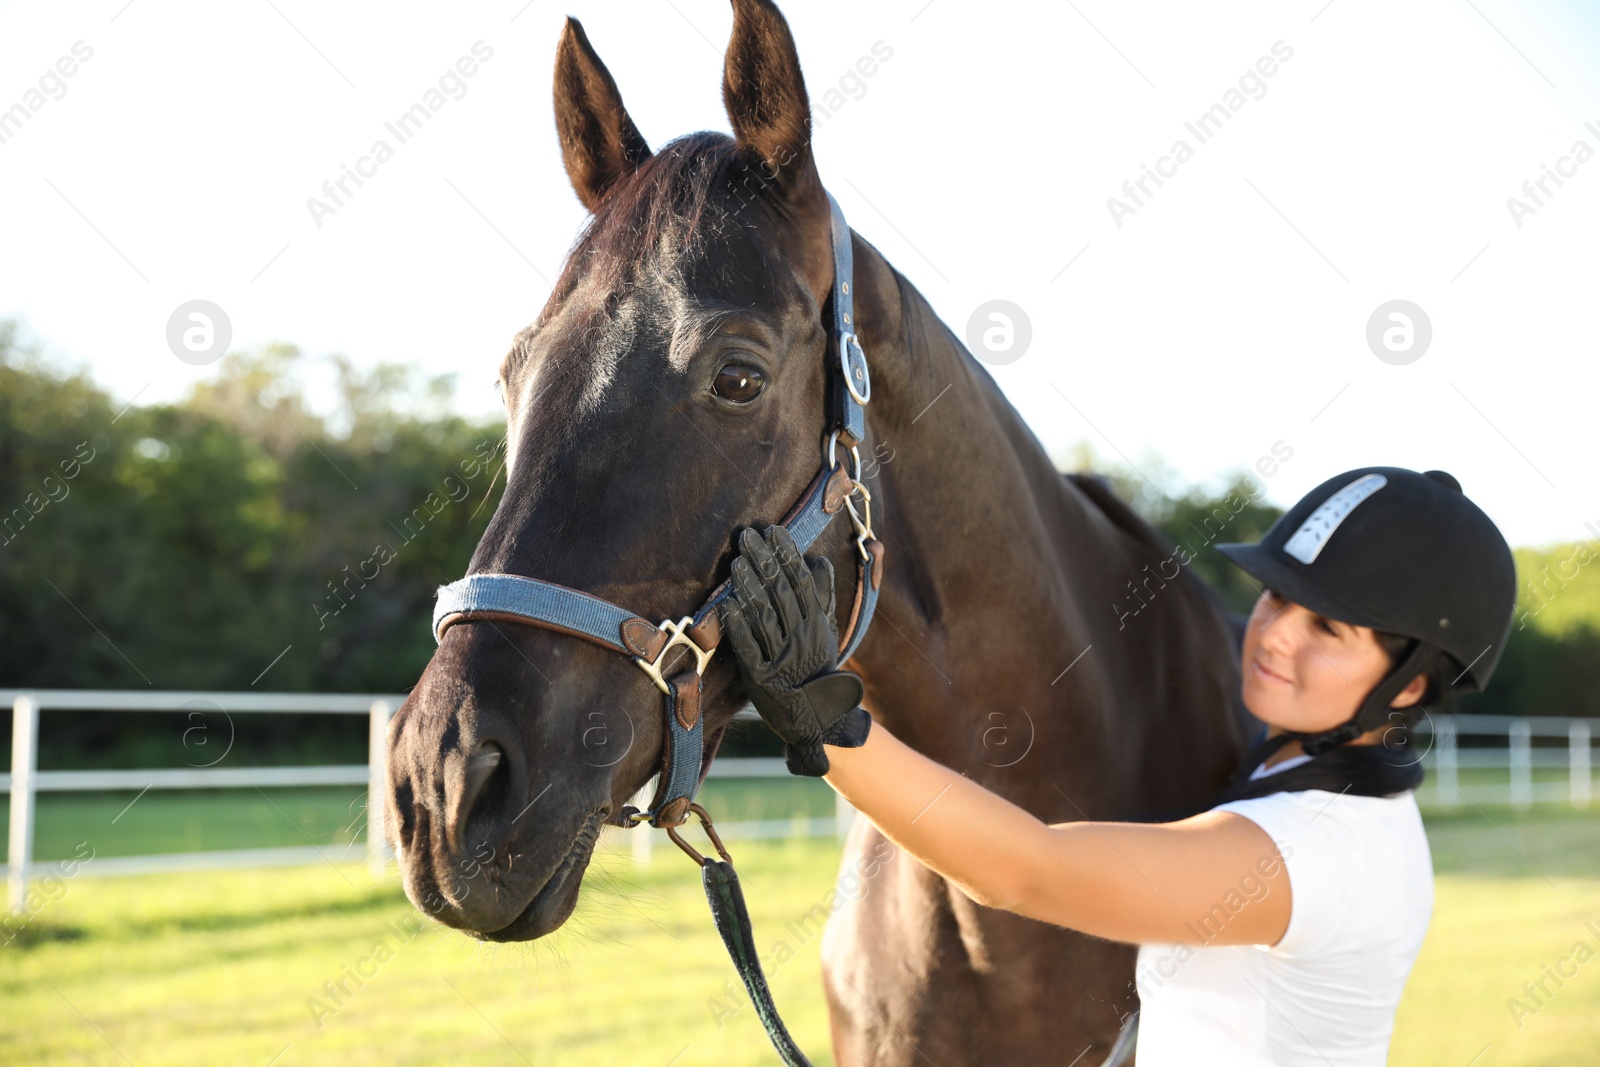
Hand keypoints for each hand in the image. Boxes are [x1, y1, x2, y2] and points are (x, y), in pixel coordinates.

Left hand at [720, 526, 871, 775]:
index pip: (801, 581)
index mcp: (817, 623)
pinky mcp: (762, 678)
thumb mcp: (827, 631)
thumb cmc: (818, 668)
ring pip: (764, 616)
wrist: (818, 718)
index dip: (787, 554)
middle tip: (746, 536)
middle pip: (781, 592)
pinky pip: (750, 649)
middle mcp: (801, 637)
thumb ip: (823, 595)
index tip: (773, 531)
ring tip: (735, 563)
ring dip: (749, 587)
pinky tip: (729, 605)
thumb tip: (817, 560)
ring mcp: (782, 658)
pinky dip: (740, 627)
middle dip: (763, 561)